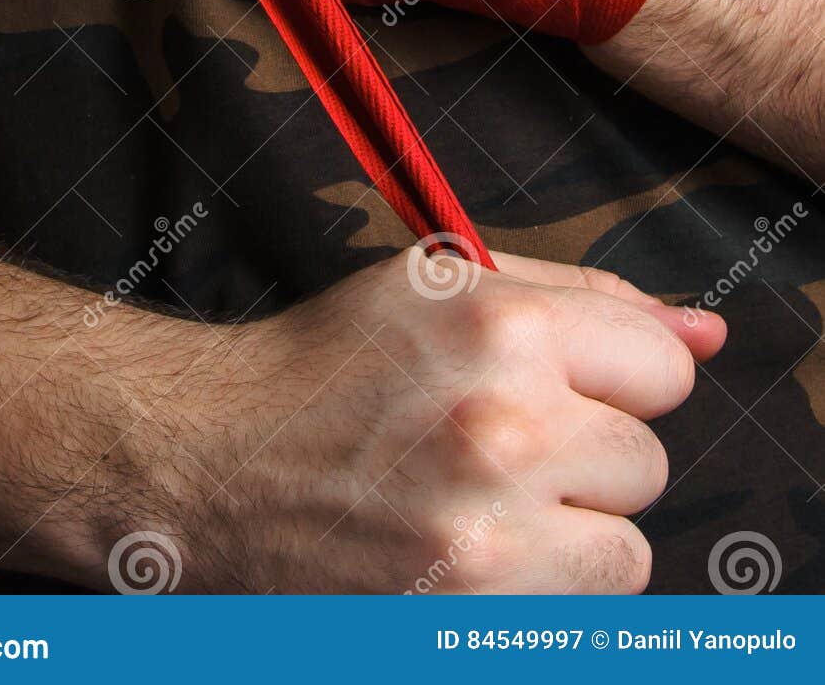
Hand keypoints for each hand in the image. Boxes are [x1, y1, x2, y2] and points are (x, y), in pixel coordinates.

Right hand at [0, 137, 723, 595]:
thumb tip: (707, 334)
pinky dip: (536, 592)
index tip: (554, 385)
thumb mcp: (441, 287)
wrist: (201, 464)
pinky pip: (578, 615)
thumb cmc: (323, 363)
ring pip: (628, 550)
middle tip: (490, 443)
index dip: (609, 376)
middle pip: (648, 461)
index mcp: (500, 324)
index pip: (663, 367)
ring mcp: (488, 537)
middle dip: (584, 453)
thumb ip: (584, 298)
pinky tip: (464, 553)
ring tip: (479, 504)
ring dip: (569, 532)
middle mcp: (504, 427)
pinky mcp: (467, 620)